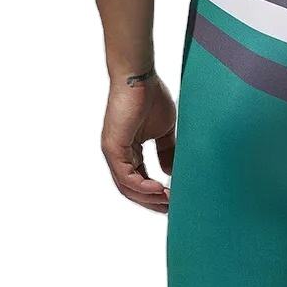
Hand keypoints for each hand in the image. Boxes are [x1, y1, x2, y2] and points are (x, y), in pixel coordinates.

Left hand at [101, 72, 175, 212]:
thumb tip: (171, 172)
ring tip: (168, 202)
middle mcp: (118, 155)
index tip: (174, 200)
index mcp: (129, 150)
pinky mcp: (112, 148)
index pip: (140, 179)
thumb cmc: (151, 96)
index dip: (156, 193)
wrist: (139, 77)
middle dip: (152, 202)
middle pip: (132, 189)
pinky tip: (159, 189)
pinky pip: (125, 176)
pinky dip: (142, 186)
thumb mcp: (164, 130)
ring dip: (148, 198)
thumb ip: (166, 151)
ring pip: (127, 187)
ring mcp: (113, 152)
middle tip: (171, 209)